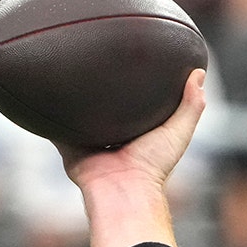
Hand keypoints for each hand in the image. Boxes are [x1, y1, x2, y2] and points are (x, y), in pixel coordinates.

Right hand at [57, 69, 207, 193]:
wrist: (123, 187)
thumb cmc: (154, 164)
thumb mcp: (179, 131)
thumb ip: (192, 105)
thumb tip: (199, 73)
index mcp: (137, 131)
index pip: (136, 104)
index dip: (137, 86)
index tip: (137, 61)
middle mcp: (112, 134)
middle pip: (105, 107)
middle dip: (103, 88)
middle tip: (100, 58)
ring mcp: (89, 140)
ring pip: (79, 113)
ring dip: (76, 98)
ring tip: (73, 69)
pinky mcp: (69, 144)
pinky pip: (55, 126)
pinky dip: (51, 112)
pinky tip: (47, 90)